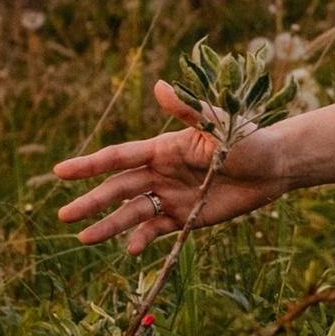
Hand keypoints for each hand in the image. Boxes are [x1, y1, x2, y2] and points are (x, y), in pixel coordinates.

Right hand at [53, 84, 289, 253]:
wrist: (274, 167)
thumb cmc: (246, 138)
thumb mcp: (217, 123)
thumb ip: (188, 110)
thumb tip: (159, 86)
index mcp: (161, 148)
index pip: (118, 157)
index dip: (89, 165)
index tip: (60, 171)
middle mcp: (160, 173)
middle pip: (118, 188)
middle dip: (91, 202)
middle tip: (63, 216)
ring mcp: (171, 196)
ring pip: (131, 212)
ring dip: (108, 225)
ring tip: (83, 239)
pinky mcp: (186, 217)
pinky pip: (157, 229)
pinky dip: (142, 239)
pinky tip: (129, 249)